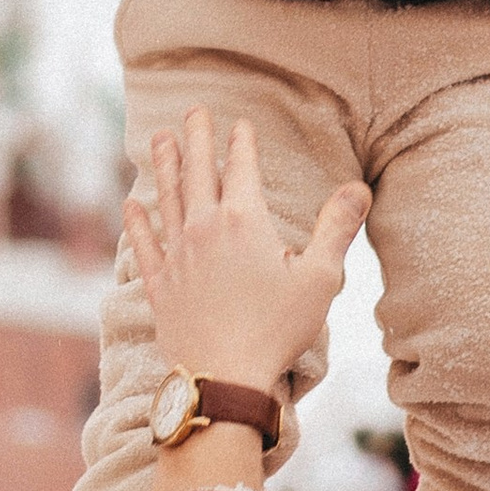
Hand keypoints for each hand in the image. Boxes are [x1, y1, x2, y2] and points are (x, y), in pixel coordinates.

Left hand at [124, 110, 369, 400]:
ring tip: (160, 140)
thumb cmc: (276, 330)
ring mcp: (177, 257)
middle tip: (193, 112)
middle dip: (197, 138)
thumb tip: (358, 187)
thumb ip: (336, 228)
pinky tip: (131, 205)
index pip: (242, 168)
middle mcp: (203, 229)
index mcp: (244, 221)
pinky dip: (136, 222)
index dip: (241, 142)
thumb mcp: (320, 278)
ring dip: (165, 166)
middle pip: (198, 172)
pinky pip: (145, 245)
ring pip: (167, 199)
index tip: (240, 123)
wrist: (224, 378)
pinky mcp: (160, 286)